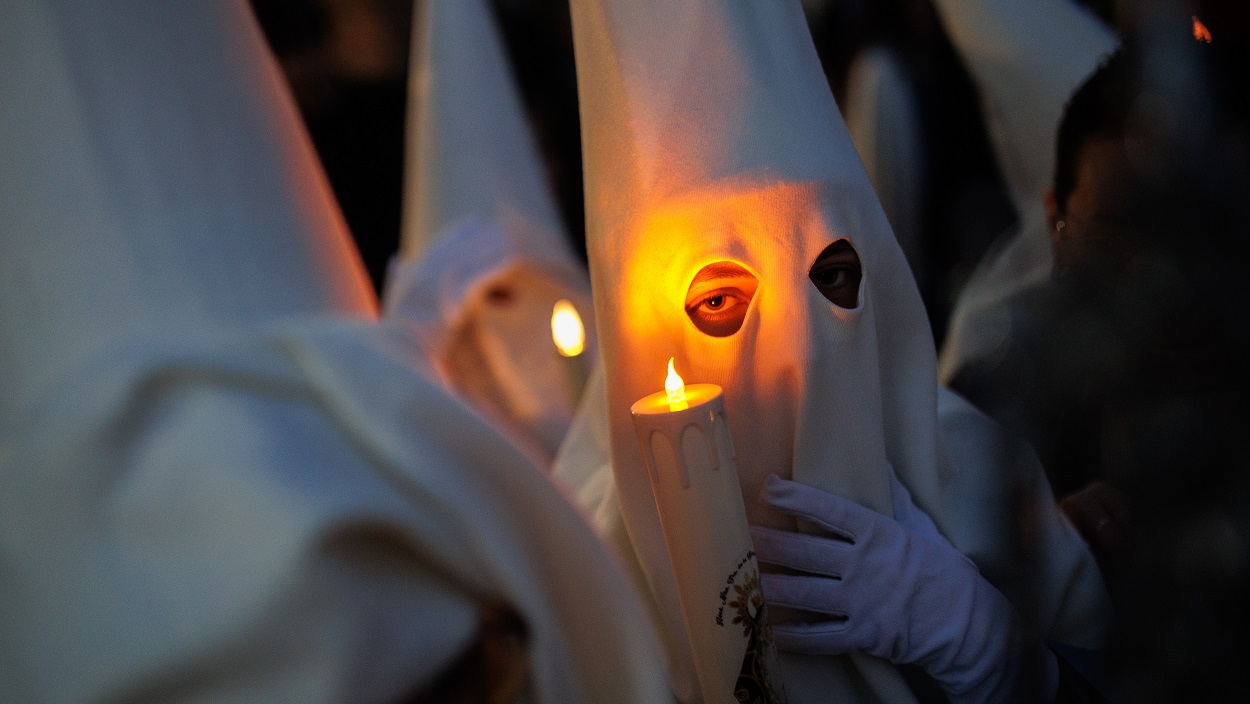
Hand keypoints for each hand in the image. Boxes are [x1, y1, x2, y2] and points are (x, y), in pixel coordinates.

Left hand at [751, 474, 1056, 702]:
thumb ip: (894, 498)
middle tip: (740, 535)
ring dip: (772, 587)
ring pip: (806, 593)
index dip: (797, 498)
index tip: (768, 487)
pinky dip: (795, 637)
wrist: (967, 622)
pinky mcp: (864, 635)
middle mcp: (866, 566)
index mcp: (879, 534)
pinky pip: (822, 638)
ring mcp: (863, 602)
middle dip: (770, 544)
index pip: (830, 510)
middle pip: (807, 553)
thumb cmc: (942, 569)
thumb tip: (882, 464)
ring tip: (742, 580)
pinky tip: (770, 633)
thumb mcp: (920, 527)